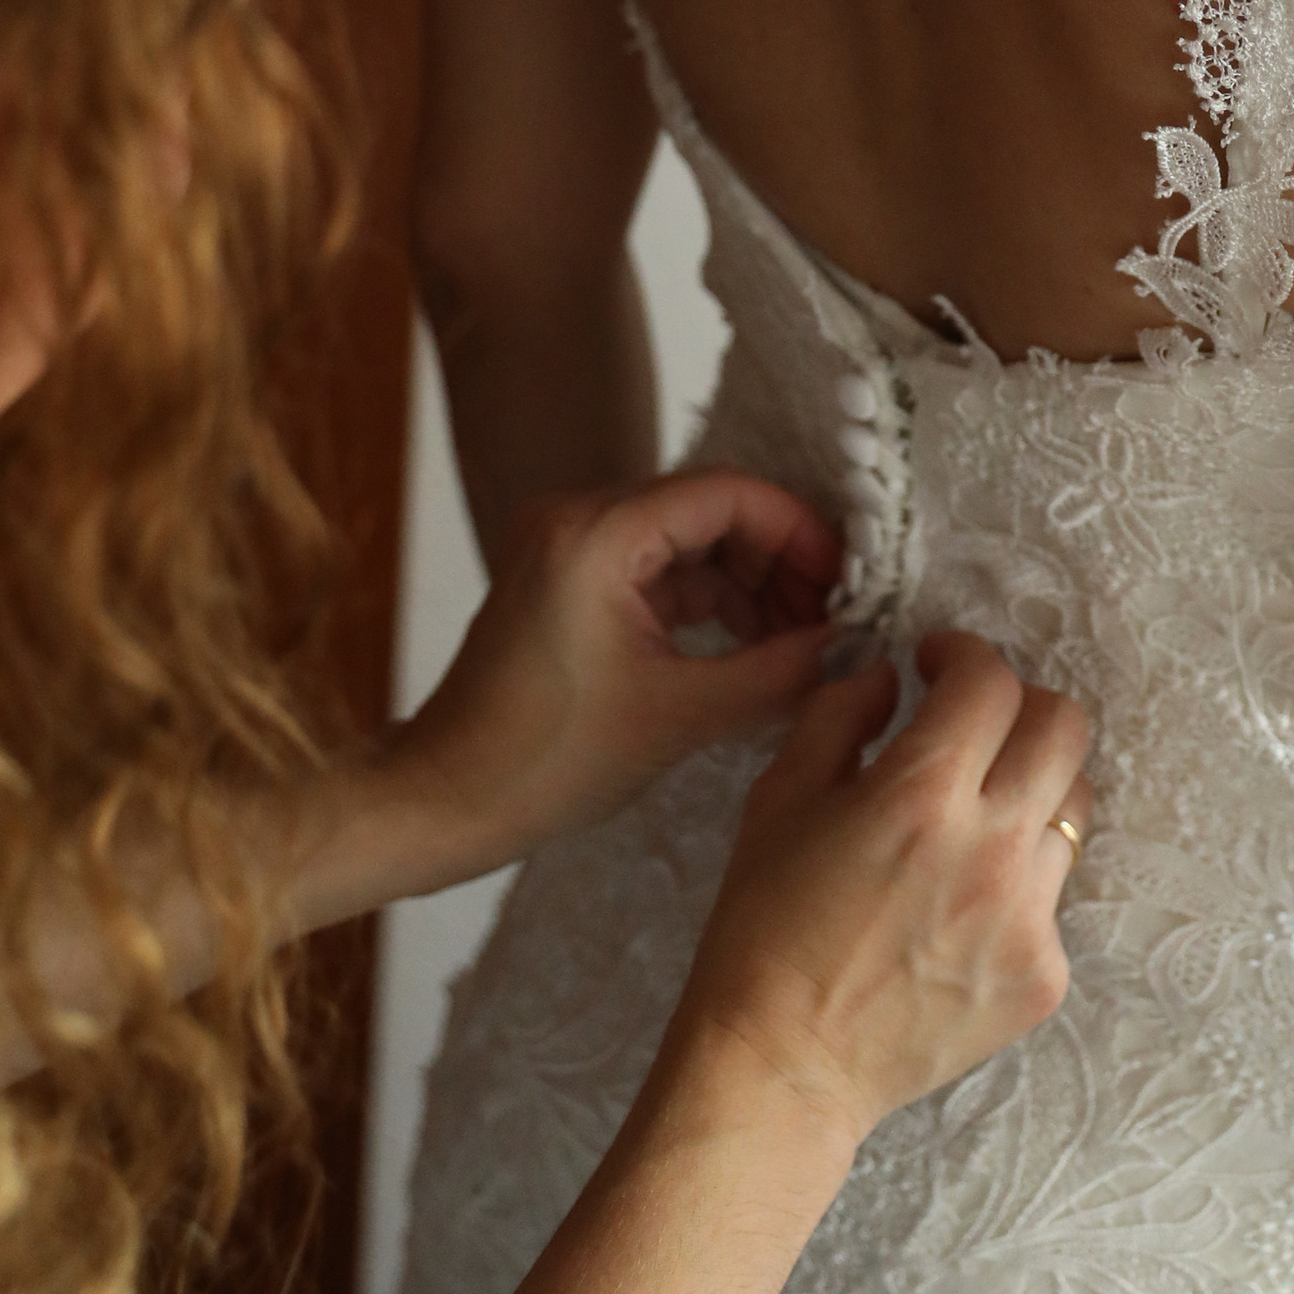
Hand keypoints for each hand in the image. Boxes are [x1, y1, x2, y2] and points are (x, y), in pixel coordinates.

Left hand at [362, 472, 844, 900]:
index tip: (848, 583)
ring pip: (689, 540)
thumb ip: (774, 673)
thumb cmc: (544, 761)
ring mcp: (568, 547)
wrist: (446, 799)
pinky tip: (754, 647)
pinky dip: (708, 601)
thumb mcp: (679, 717)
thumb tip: (848, 648)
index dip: (798, 532)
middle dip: (780, 561)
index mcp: (597, 535)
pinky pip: (658, 569)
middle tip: (836, 618)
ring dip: (749, 583)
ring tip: (803, 641)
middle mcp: (578, 519)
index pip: (728, 494)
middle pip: (711, 509)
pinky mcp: (568, 581)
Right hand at [666, 627, 1092, 1144]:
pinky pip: (1054, 897)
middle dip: (1020, 706)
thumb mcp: (779, 797)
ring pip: (1073, 810)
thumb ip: (839, 715)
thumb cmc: (765, 927)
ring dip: (1028, 791)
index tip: (935, 666)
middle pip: (1066, 728)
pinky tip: (961, 908)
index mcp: (924, 793)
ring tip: (973, 820)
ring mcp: (1030, 918)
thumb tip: (891, 679)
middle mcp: (995, 848)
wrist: (784, 1067)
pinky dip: (1017, 882)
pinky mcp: (1045, 977)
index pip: (990, 681)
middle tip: (975, 726)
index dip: (962, 656)